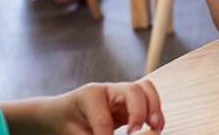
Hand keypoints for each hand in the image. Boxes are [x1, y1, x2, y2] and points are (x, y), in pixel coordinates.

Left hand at [37, 79, 163, 133]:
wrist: (62, 116)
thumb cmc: (68, 125)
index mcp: (89, 95)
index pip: (104, 118)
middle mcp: (108, 89)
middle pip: (133, 91)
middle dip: (139, 112)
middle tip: (135, 132)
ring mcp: (121, 93)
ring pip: (146, 89)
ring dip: (154, 108)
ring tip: (154, 128)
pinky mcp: (130, 102)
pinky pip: (150, 98)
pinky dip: (156, 112)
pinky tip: (154, 128)